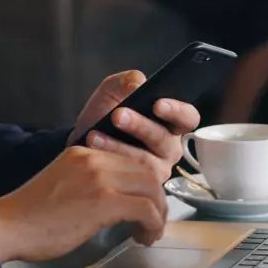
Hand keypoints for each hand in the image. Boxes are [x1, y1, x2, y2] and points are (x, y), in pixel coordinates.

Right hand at [0, 146, 168, 262]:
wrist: (10, 224)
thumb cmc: (31, 213)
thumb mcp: (63, 183)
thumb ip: (88, 181)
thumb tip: (117, 198)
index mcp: (82, 152)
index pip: (130, 161)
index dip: (145, 186)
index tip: (143, 207)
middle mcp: (93, 158)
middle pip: (147, 173)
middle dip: (157, 200)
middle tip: (151, 223)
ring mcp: (99, 178)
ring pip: (152, 189)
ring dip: (158, 214)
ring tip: (149, 232)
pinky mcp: (104, 200)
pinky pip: (146, 210)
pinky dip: (153, 226)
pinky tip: (142, 238)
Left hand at [69, 71, 200, 183]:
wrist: (80, 142)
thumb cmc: (102, 116)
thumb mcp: (112, 92)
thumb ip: (126, 81)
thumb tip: (138, 83)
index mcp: (169, 123)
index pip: (188, 117)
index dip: (177, 111)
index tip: (157, 104)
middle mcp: (168, 147)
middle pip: (165, 139)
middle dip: (140, 126)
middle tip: (118, 115)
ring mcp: (157, 168)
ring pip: (147, 160)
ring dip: (119, 145)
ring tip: (96, 135)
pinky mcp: (140, 185)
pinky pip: (131, 176)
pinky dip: (110, 159)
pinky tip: (94, 148)